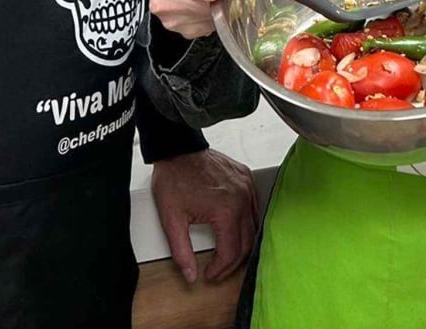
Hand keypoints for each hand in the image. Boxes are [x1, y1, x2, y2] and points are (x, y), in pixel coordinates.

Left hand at [151, 148, 258, 284]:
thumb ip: (181, 251)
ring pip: (254, 226)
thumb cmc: (174, 178)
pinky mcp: (246, 178)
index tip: (210, 273)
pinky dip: (247, 222)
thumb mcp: (171, 219)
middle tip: (218, 269)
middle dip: (232, 262)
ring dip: (242, 244)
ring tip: (226, 252)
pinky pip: (254, 207)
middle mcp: (241, 199)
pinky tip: (235, 228)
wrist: (177, 150)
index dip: (221, 269)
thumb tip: (190, 275)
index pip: (231, 252)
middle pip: (247, 243)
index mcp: (225, 211)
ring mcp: (246, 187)